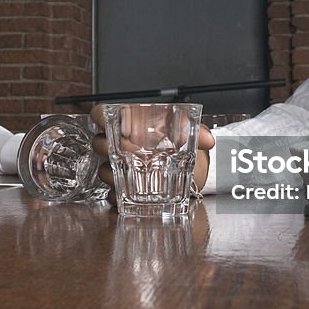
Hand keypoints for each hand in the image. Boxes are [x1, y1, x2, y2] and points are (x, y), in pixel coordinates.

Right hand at [88, 104, 215, 199]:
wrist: (188, 166)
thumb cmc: (178, 142)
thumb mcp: (187, 132)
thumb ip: (197, 131)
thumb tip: (209, 139)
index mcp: (129, 124)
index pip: (103, 114)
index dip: (100, 117)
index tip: (104, 121)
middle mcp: (118, 144)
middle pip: (100, 143)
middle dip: (109, 146)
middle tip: (127, 150)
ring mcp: (118, 166)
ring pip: (103, 168)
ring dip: (112, 172)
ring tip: (129, 174)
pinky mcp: (121, 187)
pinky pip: (111, 192)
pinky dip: (118, 194)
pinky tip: (127, 194)